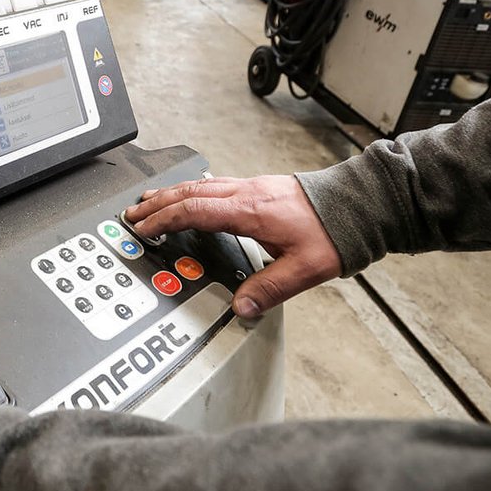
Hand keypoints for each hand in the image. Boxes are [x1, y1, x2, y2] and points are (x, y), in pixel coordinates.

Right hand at [124, 174, 340, 317]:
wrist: (357, 204)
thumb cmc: (332, 232)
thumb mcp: (304, 269)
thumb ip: (270, 289)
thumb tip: (241, 306)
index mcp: (249, 211)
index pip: (194, 210)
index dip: (164, 220)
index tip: (144, 230)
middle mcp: (245, 193)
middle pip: (189, 193)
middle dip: (156, 204)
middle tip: (132, 216)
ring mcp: (251, 186)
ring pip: (199, 185)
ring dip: (171, 194)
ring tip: (149, 202)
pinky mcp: (259, 186)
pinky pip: (214, 184)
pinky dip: (191, 190)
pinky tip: (189, 196)